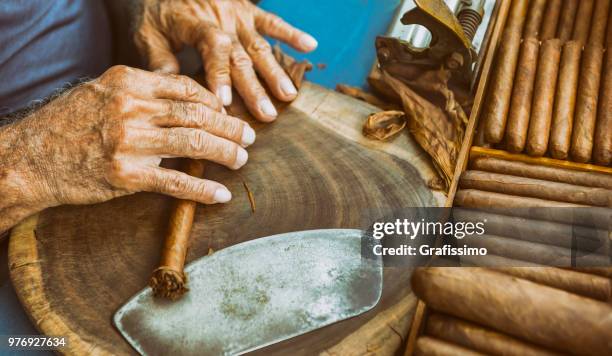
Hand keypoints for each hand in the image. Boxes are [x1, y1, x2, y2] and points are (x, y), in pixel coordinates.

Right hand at [0, 65, 254, 227]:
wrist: (30, 158)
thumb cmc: (67, 124)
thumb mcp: (101, 92)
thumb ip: (141, 93)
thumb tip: (185, 101)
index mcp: (129, 82)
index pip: (186, 88)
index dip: (215, 102)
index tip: (227, 114)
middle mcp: (131, 108)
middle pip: (197, 114)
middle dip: (230, 127)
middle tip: (249, 137)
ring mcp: (130, 142)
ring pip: (194, 143)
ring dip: (226, 152)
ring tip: (241, 159)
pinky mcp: (127, 176)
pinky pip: (176, 183)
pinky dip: (204, 190)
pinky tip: (221, 194)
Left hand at [134, 0, 317, 121]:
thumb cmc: (154, 14)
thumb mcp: (146, 34)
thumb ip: (158, 59)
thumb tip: (168, 89)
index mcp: (193, 22)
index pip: (212, 48)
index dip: (219, 74)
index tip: (225, 103)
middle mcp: (220, 18)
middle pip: (240, 55)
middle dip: (254, 87)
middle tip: (267, 115)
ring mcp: (237, 14)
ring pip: (258, 46)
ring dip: (275, 72)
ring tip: (289, 96)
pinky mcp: (248, 10)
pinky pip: (272, 21)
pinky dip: (291, 33)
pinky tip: (310, 46)